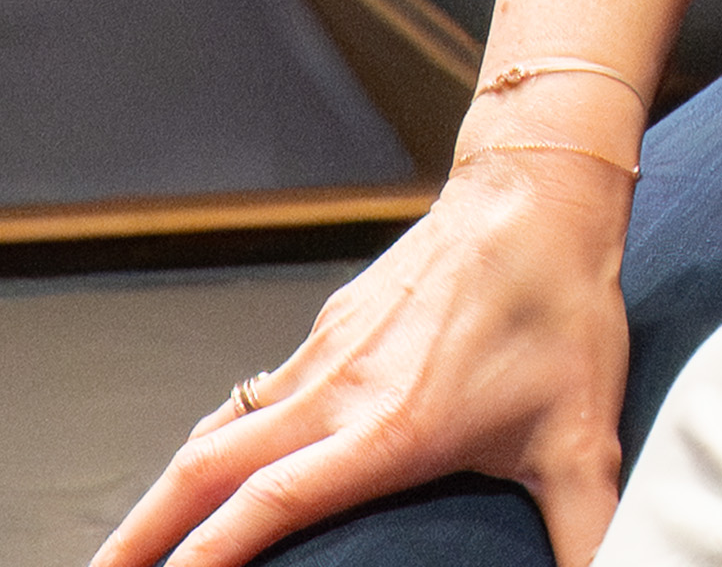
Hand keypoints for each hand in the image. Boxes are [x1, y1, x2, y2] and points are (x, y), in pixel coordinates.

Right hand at [83, 140, 633, 566]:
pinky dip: (209, 444)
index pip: (268, 506)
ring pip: (215, 430)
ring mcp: (324, 353)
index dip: (204, 558)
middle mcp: (337, 390)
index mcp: (386, 427)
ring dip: (164, 492)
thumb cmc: (560, 309)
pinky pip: (247, 397)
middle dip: (141, 535)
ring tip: (131, 544)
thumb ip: (590, 536)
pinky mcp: (329, 328)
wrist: (538, 191)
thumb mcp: (583, 442)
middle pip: (202, 470)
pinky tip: (207, 467)